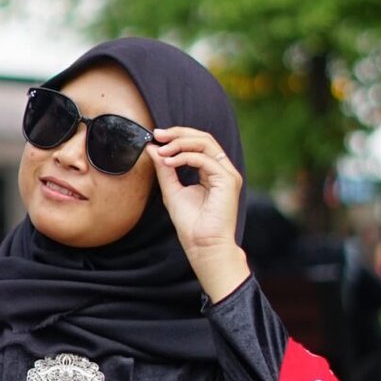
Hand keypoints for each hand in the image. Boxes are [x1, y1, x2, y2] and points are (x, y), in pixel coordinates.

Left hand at [146, 125, 249, 304]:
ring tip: (162, 150)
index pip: (198, 143)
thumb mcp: (172, 190)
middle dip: (178, 133)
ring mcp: (228, 174)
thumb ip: (165, 168)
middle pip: (204, 137)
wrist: (204, 247)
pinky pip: (206, 160)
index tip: (156, 136)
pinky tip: (169, 162)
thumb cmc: (191, 225)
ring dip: (180, 143)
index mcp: (213, 171)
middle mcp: (223, 170)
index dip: (177, 135)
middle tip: (157, 134)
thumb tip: (152, 148)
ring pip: (206, 143)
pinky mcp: (228, 181)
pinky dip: (185, 157)